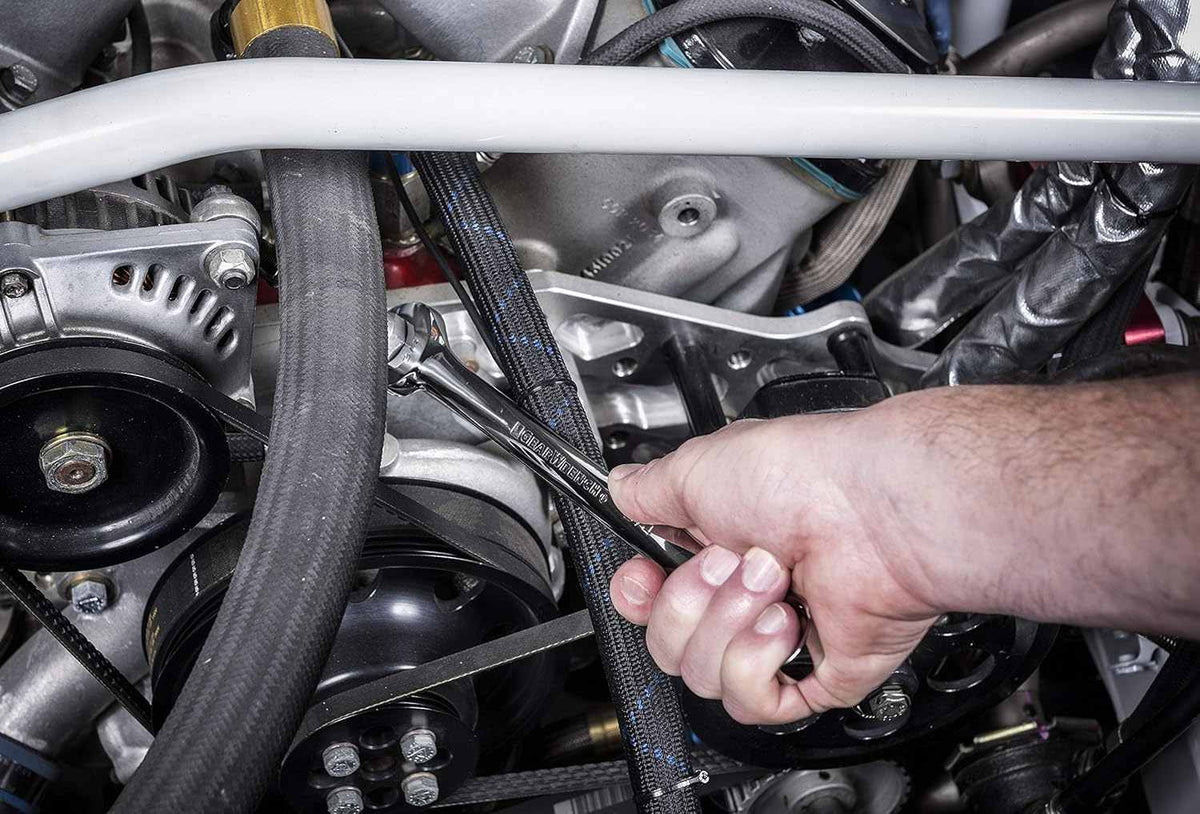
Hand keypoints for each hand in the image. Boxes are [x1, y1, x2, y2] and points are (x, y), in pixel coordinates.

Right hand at [606, 415, 941, 724]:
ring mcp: (776, 633)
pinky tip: (785, 623)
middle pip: (667, 643)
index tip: (643, 580)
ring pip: (702, 675)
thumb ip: (649, 489)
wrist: (872, 512)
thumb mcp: (699, 466)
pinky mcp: (813, 672)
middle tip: (731, 561)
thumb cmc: (803, 476)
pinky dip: (757, 663)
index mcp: (715, 543)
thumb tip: (622, 489)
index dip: (638, 598)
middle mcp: (743, 592)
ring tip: (773, 582)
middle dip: (691, 603)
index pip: (650, 599)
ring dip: (729, 624)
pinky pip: (753, 702)